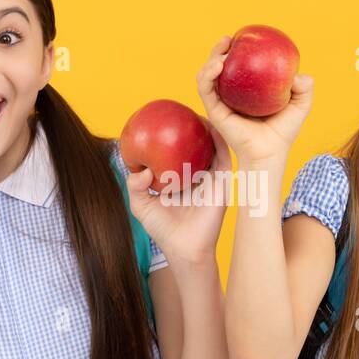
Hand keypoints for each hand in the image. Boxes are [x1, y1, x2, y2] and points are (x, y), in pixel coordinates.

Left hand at [124, 122, 231, 267]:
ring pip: (213, 146)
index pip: (178, 152)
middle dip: (193, 126)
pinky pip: (223, 156)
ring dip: (208, 128)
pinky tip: (211, 126)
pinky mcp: (222, 182)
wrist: (185, 249)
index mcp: (180, 179)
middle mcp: (197, 176)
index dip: (173, 136)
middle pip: (197, 145)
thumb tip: (142, 169)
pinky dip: (219, 140)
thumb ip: (135, 185)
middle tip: (183, 109)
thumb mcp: (141, 205)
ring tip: (200, 111)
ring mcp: (211, 178)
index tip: (165, 118)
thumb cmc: (163, 230)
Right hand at [195, 35, 313, 167]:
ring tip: (223, 52)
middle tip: (229, 39)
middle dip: (219, 49)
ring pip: (207, 75)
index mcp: (245, 91)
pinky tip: (218, 64)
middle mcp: (230, 95)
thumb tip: (300, 75)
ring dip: (211, 58)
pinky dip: (207, 74)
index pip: (237, 66)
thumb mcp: (300, 105)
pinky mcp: (214, 110)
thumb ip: (305, 88)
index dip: (237, 50)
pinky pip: (205, 88)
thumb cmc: (283, 132)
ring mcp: (220, 102)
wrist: (270, 153)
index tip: (244, 38)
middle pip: (219, 66)